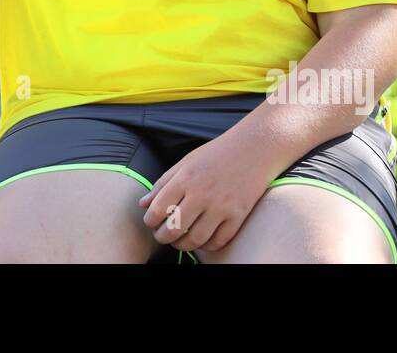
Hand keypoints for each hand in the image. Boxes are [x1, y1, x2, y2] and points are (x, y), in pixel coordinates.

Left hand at [138, 132, 271, 253]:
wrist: (253, 149)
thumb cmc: (216, 154)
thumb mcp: (185, 162)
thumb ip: (163, 183)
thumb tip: (143, 204)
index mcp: (185, 178)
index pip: (158, 210)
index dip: (150, 221)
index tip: (151, 223)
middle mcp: (202, 194)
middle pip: (174, 229)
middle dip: (163, 238)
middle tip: (162, 236)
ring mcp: (222, 207)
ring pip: (196, 240)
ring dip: (183, 245)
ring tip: (179, 241)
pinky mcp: (238, 216)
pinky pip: (218, 241)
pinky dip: (206, 246)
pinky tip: (201, 240)